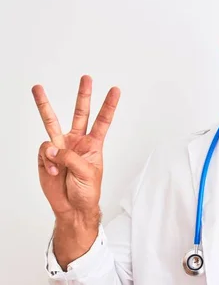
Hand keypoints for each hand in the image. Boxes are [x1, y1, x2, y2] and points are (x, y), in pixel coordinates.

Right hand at [33, 75, 119, 223]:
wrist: (72, 207)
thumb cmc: (86, 191)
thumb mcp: (87, 174)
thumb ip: (71, 158)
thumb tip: (52, 148)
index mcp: (93, 144)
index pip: (103, 121)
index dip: (109, 106)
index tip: (116, 90)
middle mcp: (77, 141)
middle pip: (80, 113)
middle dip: (83, 95)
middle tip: (87, 78)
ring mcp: (60, 147)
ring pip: (51, 121)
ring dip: (44, 105)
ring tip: (37, 88)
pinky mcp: (45, 156)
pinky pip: (44, 151)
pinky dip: (49, 161)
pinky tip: (54, 171)